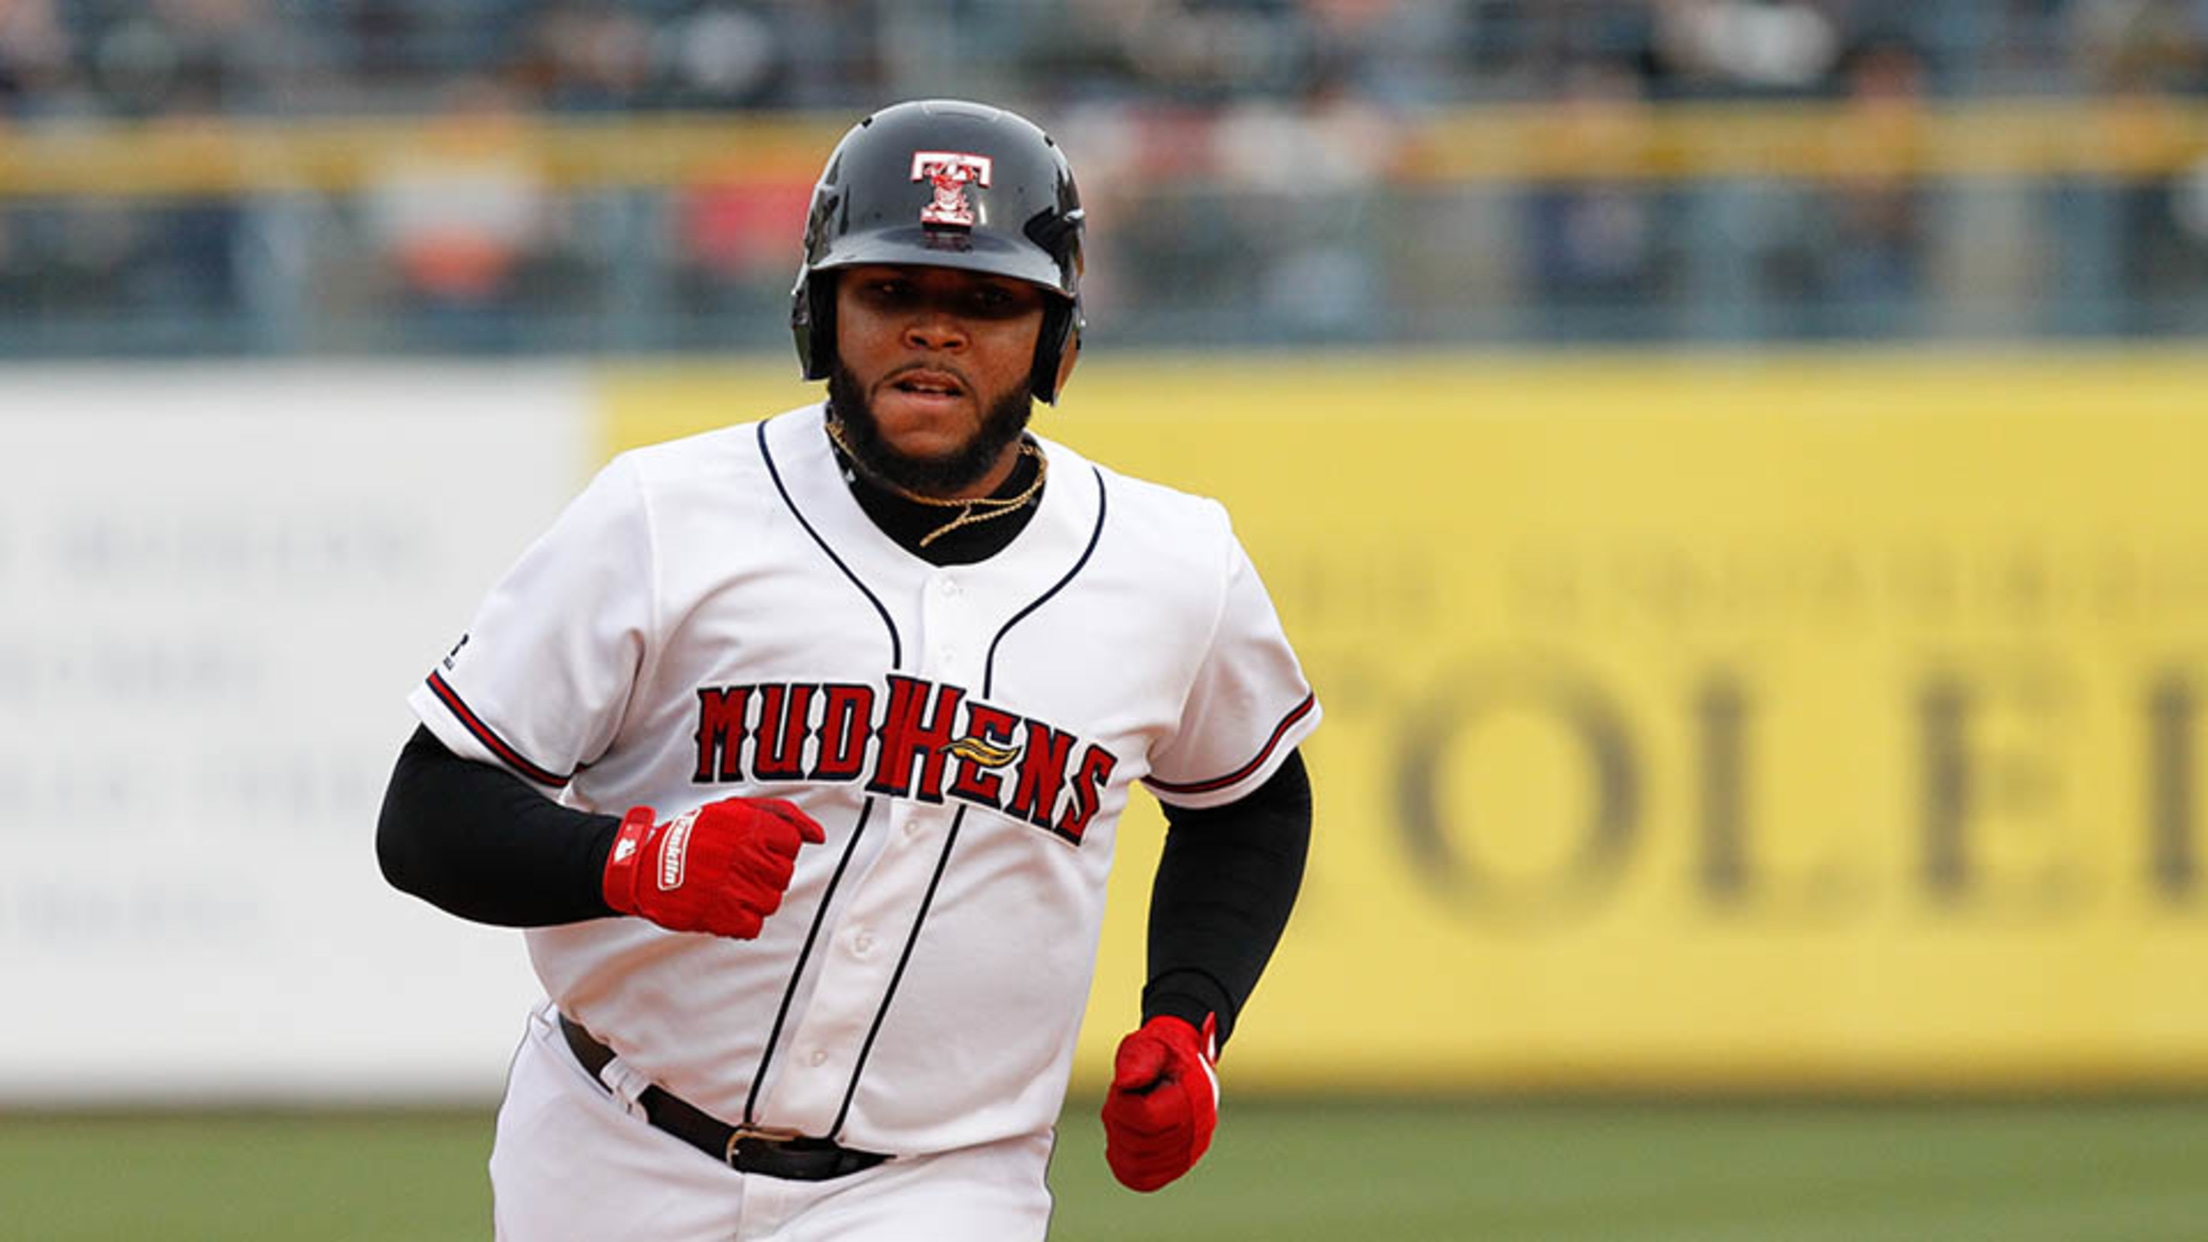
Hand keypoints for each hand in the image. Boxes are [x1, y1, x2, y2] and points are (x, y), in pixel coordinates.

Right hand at [601, 797, 825, 938]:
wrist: (643, 868)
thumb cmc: (694, 837)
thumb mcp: (736, 809)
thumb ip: (783, 816)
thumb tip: (818, 836)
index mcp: (749, 825)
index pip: (791, 844)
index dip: (774, 849)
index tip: (753, 849)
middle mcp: (744, 854)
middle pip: (783, 874)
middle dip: (764, 873)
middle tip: (736, 869)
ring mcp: (734, 886)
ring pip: (771, 901)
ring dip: (752, 898)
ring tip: (726, 886)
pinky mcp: (721, 915)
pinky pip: (752, 925)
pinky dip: (738, 920)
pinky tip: (721, 904)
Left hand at [1100, 1013, 1219, 1191]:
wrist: (1183, 1061)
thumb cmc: (1164, 1051)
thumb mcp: (1150, 1043)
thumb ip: (1138, 1060)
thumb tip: (1125, 1084)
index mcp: (1195, 1097)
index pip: (1147, 1119)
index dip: (1122, 1105)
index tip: (1122, 1088)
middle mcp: (1198, 1129)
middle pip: (1139, 1144)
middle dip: (1117, 1121)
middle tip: (1119, 1099)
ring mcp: (1191, 1151)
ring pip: (1138, 1165)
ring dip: (1118, 1141)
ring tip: (1123, 1116)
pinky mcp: (1180, 1164)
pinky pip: (1144, 1180)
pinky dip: (1125, 1165)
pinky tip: (1121, 1142)